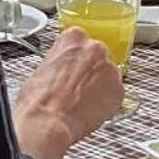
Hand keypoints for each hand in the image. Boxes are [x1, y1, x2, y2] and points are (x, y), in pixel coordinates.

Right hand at [11, 27, 124, 158]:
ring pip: (108, 75)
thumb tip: (63, 69)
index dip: (75, 58)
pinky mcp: (119, 91)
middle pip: (97, 56)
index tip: (72, 66)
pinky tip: (91, 110)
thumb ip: (60, 62)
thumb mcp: (42, 68)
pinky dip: (107, 102)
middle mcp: (96, 49)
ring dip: (100, 85)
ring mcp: (110, 69)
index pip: (80, 41)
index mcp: (74, 38)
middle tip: (77, 85)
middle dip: (90, 70)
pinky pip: (115, 94)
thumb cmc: (39, 99)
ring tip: (83, 101)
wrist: (47, 121)